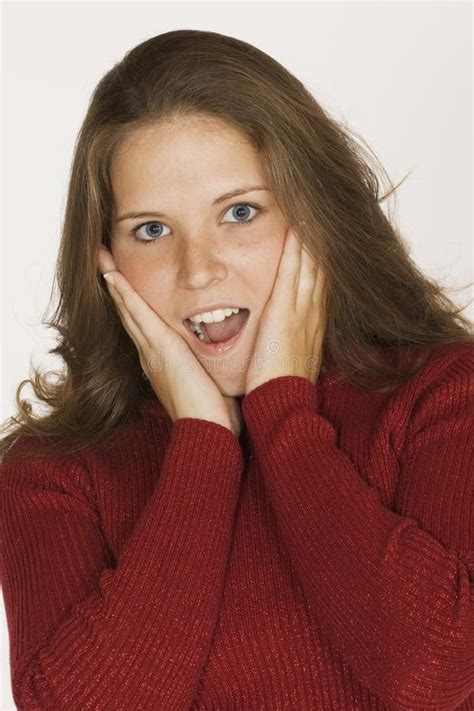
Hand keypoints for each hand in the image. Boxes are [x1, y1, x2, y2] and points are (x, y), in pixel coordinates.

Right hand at [97, 247, 242, 438]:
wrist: (208, 432)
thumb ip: (209, 369)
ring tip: (102, 261)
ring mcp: (153, 351)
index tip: (126, 283)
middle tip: (104, 263)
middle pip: (130, 314)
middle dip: (117, 288)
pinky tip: (113, 275)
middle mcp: (152, 355)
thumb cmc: (213, 414)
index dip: (133, 304)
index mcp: (163, 362)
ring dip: (115, 284)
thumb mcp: (209, 384)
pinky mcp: (160, 349)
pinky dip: (124, 294)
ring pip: (129, 310)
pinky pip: (137, 315)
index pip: (145, 326)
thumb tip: (222, 361)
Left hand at [245, 226, 325, 394]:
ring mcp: (302, 314)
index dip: (319, 259)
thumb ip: (283, 346)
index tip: (317, 236)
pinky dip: (297, 249)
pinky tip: (297, 226)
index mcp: (310, 328)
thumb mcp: (286, 363)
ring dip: (312, 236)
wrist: (281, 409)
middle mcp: (312, 316)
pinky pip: (294, 273)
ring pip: (311, 266)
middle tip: (321, 210)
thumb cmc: (278, 391)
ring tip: (311, 207)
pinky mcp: (286, 315)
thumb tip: (278, 340)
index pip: (317, 285)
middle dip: (320, 241)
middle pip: (320, 269)